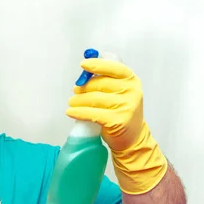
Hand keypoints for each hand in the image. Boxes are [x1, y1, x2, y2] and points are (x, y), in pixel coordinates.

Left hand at [66, 58, 167, 194]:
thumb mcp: (121, 93)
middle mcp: (131, 92)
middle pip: (99, 84)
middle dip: (84, 87)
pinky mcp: (117, 121)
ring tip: (72, 103)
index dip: (97, 65)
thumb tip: (84, 75)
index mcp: (132, 81)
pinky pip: (92, 113)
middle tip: (75, 91)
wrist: (133, 138)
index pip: (114, 68)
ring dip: (78, 100)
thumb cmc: (122, 111)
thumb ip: (107, 81)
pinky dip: (78, 112)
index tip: (83, 64)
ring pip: (93, 99)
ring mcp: (126, 107)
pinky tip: (71, 112)